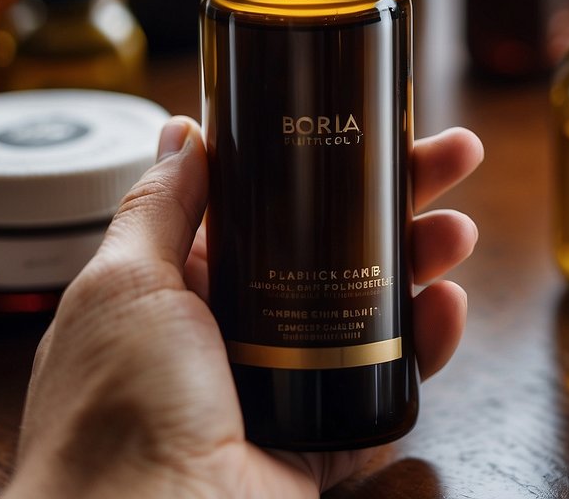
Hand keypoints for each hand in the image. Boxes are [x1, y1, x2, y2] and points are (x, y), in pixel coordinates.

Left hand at [4, 117, 483, 498]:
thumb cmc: (113, 413)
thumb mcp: (123, 284)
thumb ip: (159, 206)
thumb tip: (181, 131)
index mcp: (186, 288)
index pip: (272, 205)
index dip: (324, 162)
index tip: (373, 128)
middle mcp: (238, 332)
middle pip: (336, 246)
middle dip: (395, 198)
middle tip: (449, 157)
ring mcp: (286, 386)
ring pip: (371, 309)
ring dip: (420, 262)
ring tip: (455, 233)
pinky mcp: (324, 440)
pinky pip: (387, 386)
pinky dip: (425, 347)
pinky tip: (446, 310)